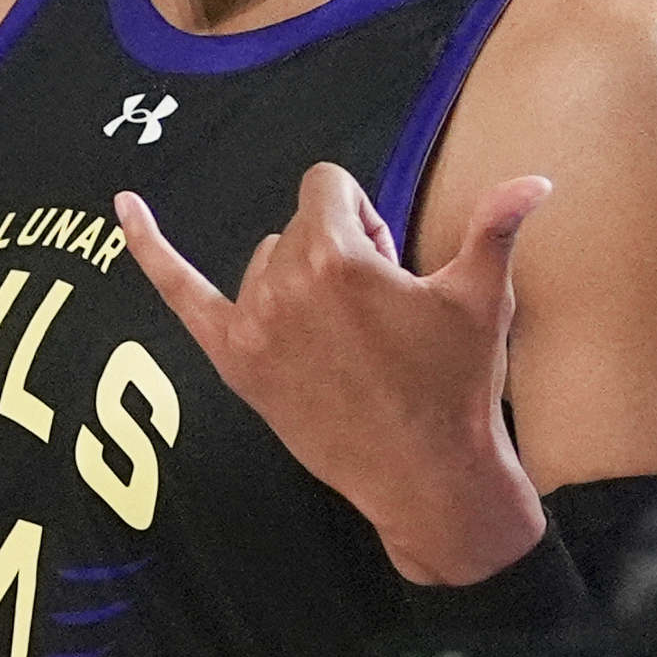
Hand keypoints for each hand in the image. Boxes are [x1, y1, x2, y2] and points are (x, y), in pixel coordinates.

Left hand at [116, 164, 551, 585]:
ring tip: (343, 331)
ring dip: (298, 275)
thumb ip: (498, 228)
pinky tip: (122, 207)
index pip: (329, 186)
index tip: (390, 260)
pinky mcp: (235, 363)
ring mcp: (252, 327)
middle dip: (339, 245)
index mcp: (338, 259)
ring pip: (265, 260)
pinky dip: (150, 248)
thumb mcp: (481, 299)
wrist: (426, 476)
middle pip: (300, 223)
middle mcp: (283, 286)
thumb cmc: (456, 384)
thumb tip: (535, 181)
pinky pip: (180, 292)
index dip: (365, 218)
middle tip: (377, 308)